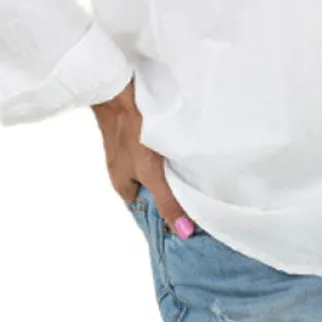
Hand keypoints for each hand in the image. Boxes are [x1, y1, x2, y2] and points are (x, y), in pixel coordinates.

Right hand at [91, 75, 195, 237]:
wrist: (119, 88)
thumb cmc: (129, 130)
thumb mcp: (150, 171)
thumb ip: (167, 201)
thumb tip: (183, 233)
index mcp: (123, 186)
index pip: (149, 209)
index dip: (168, 212)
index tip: (193, 214)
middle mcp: (125, 170)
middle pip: (153, 188)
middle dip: (173, 188)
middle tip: (202, 191)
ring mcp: (130, 150)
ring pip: (156, 167)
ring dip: (173, 168)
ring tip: (197, 168)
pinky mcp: (139, 132)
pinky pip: (157, 149)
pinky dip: (169, 150)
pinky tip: (185, 146)